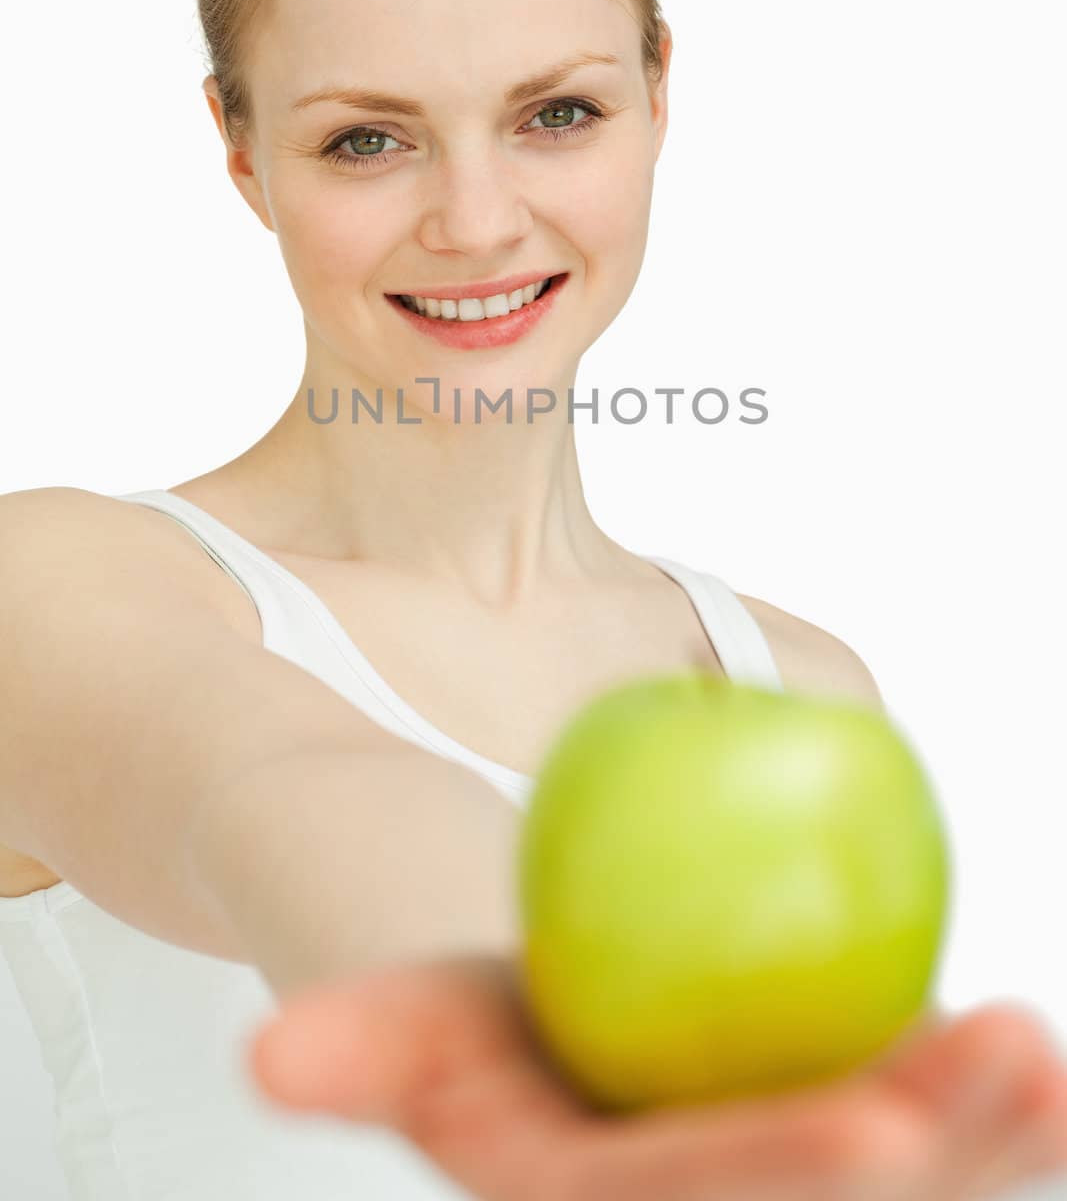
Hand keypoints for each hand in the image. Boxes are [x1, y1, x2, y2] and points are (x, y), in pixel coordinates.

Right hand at [248, 953, 1066, 1200]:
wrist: (566, 1051)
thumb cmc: (499, 1030)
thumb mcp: (419, 1025)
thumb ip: (359, 1050)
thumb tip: (266, 1059)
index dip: (786, 1175)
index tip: (880, 1121)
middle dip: (944, 1162)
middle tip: (1015, 1050)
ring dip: (1004, 1147)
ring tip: (1049, 1061)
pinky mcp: (854, 1178)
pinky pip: (947, 1169)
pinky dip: (1017, 1135)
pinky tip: (1058, 1086)